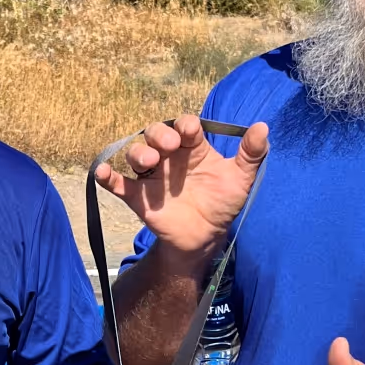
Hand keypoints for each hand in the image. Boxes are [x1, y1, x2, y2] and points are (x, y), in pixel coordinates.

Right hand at [94, 113, 268, 259]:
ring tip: (149, 162)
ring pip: (136, 154)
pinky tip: (101, 172)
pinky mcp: (138, 196)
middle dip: (160, 135)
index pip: (185, 126)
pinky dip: (106, 177)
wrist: (205, 238)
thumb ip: (251, 154)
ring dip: (138, 153)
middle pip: (156, 134)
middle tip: (170, 145)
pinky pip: (117, 184)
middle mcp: (169, 157)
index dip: (186, 125)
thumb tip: (263, 127)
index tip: (191, 132)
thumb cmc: (222, 203)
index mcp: (193, 148)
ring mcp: (152, 176)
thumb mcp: (240, 179)